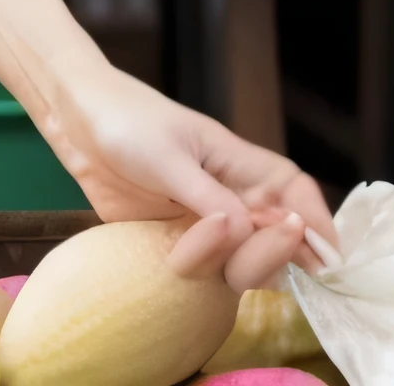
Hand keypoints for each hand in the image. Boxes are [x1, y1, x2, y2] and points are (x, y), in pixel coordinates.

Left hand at [44, 60, 335, 288]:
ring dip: (223, 266)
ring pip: (243, 262)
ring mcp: (204, 222)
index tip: (320, 256)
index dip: (315, 223)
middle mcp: (228, 196)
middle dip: (266, 254)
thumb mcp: (167, 155)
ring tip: (181, 251)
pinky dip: (198, 274)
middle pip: (277, 239)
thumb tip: (246, 231)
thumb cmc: (123, 120)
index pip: (295, 192)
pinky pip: (205, 271)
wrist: (73, 119)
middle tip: (233, 247)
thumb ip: (207, 197)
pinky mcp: (176, 241)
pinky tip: (173, 261)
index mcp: (236, 163)